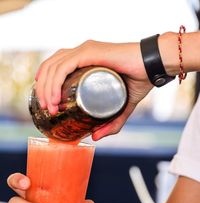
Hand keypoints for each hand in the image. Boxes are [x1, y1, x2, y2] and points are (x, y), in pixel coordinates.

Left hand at [35, 40, 152, 139]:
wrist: (154, 67)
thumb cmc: (139, 81)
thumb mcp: (122, 107)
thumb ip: (111, 123)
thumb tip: (95, 137)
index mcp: (85, 59)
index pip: (56, 68)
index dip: (46, 84)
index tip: (46, 104)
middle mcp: (82, 52)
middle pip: (51, 67)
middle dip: (42, 89)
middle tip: (46, 109)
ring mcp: (85, 51)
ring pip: (54, 66)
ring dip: (46, 88)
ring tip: (49, 107)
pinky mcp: (90, 52)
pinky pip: (64, 66)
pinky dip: (54, 82)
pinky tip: (54, 97)